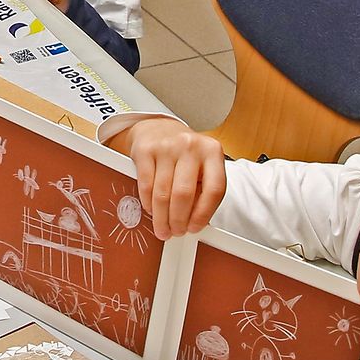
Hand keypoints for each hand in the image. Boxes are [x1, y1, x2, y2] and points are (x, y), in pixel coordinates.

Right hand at [106, 117, 225, 240]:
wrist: (158, 127)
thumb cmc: (184, 154)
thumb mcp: (201, 166)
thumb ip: (203, 190)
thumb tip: (194, 223)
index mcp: (212, 151)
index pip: (214, 189)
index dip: (204, 214)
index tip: (195, 228)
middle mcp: (191, 146)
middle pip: (184, 194)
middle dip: (178, 220)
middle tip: (175, 232)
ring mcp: (167, 147)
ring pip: (163, 194)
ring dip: (162, 218)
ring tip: (163, 229)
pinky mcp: (145, 150)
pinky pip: (146, 187)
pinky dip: (149, 205)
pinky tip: (152, 211)